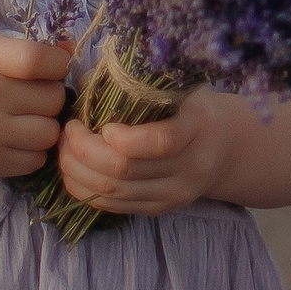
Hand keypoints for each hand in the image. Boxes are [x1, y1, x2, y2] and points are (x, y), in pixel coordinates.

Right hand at [0, 34, 72, 179]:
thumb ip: (30, 49)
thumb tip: (71, 52)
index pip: (40, 61)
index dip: (58, 64)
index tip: (52, 67)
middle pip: (54, 100)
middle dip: (51, 96)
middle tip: (33, 95)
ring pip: (50, 133)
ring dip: (46, 125)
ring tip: (28, 117)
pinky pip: (35, 161)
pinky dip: (34, 150)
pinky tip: (17, 138)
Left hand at [57, 88, 236, 216]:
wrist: (225, 147)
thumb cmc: (195, 106)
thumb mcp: (182, 86)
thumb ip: (142, 82)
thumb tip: (86, 80)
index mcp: (199, 127)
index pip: (162, 141)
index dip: (124, 137)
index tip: (103, 123)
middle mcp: (190, 168)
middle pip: (126, 170)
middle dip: (84, 151)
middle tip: (68, 130)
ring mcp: (174, 194)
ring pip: (114, 192)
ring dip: (78, 172)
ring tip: (65, 149)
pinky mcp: (159, 210)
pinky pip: (114, 206)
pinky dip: (86, 189)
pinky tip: (75, 171)